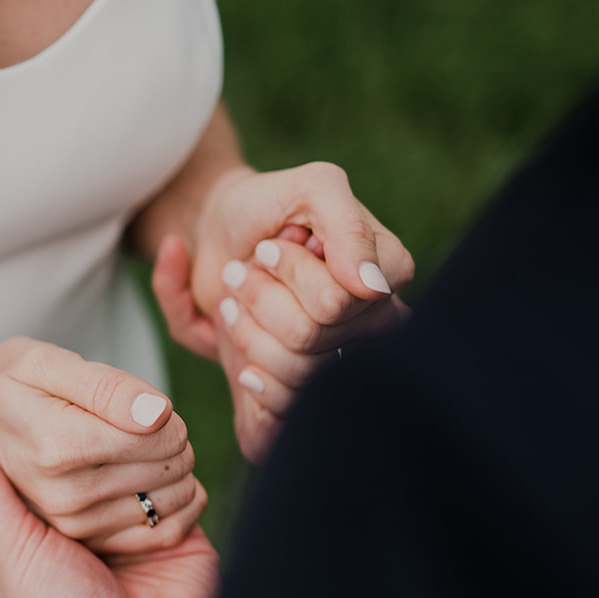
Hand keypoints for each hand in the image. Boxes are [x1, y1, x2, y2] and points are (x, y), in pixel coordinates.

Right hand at [0, 337, 202, 555]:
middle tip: (140, 427)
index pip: (158, 437)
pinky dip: (170, 504)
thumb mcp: (46, 363)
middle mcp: (64, 493)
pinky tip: (148, 481)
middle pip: (169, 468)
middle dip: (170, 441)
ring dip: (172, 472)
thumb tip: (157, 413)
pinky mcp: (85, 538)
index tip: (144, 407)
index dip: (166, 416)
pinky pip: (164, 530)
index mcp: (57, 446)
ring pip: (171, 498)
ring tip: (140, 452)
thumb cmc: (13, 386)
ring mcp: (74, 522)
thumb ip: (106, 387)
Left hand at [0, 416, 219, 597]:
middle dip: (113, 448)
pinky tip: (161, 506)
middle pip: (111, 459)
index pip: (62, 459)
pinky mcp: (185, 539)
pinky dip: (177, 500)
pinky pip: (190, 496)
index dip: (63, 435)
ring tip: (140, 476)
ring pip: (153, 469)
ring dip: (148, 470)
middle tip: (112, 431)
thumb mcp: (12, 544)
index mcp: (54, 523)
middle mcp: (99, 523)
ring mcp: (143, 529)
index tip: (63, 401)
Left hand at [152, 163, 414, 461]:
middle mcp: (368, 326)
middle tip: (245, 268)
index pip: (341, 301)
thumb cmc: (266, 205)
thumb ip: (348, 225)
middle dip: (261, 296)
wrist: (213, 232)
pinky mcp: (293, 390)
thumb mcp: (312, 188)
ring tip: (233, 297)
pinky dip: (238, 364)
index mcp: (385, 277)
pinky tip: (230, 337)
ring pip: (291, 372)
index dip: (296, 272)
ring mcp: (332, 360)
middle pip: (310, 337)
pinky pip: (275, 409)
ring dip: (243, 326)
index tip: (274, 244)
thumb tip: (374, 287)